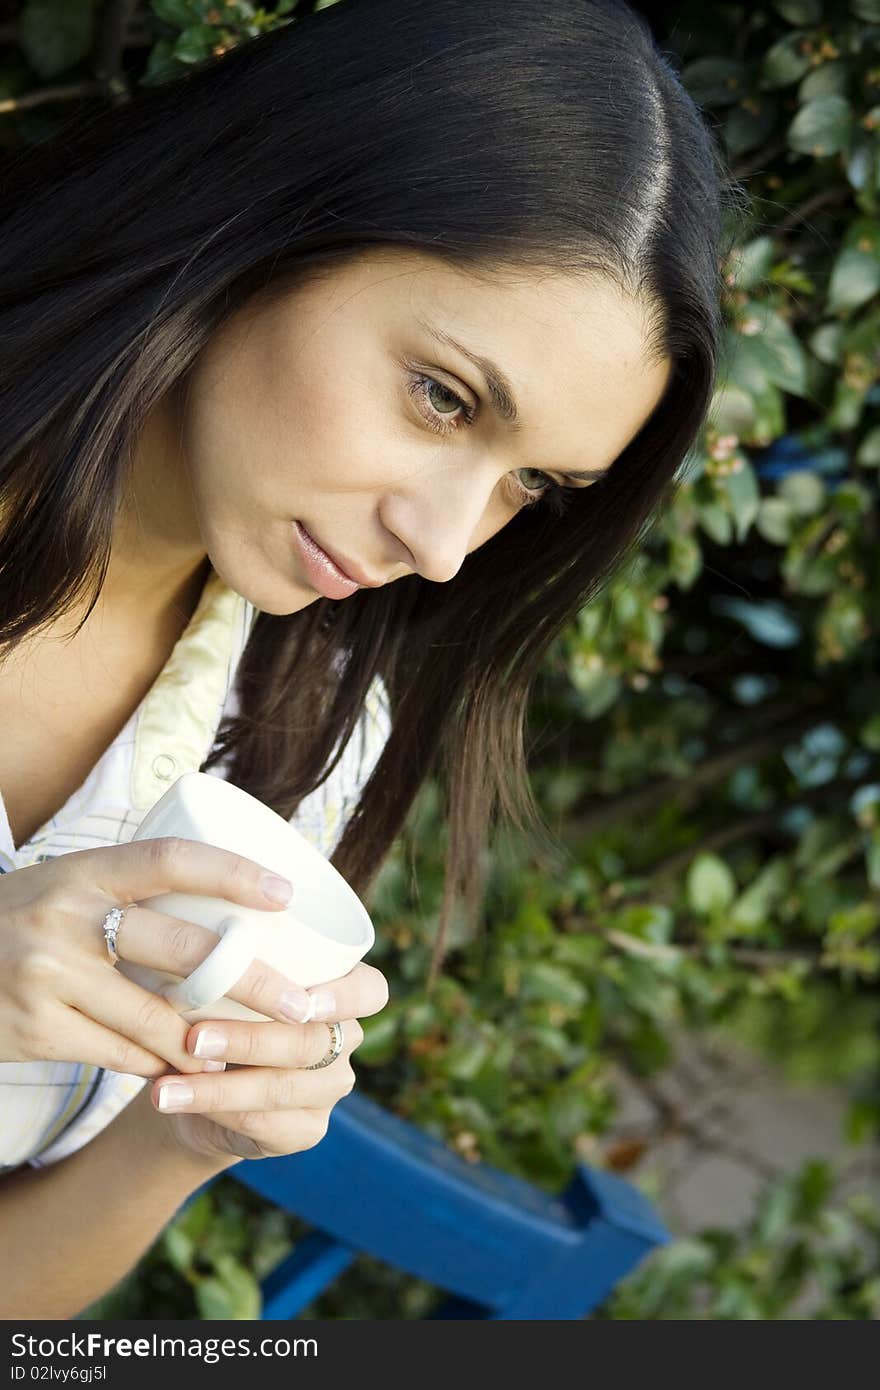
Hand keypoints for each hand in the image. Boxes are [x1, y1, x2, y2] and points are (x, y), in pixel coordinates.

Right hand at [0, 836, 321, 1077]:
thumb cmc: (22, 920)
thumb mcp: (68, 885)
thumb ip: (133, 891)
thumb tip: (238, 907)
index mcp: (84, 871)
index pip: (171, 858)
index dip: (233, 871)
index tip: (285, 894)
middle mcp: (66, 918)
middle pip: (181, 949)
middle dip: (251, 981)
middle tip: (300, 1003)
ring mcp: (48, 977)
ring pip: (156, 1017)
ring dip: (208, 1041)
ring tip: (246, 1052)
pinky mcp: (34, 1031)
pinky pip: (118, 1055)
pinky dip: (156, 1064)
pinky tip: (181, 1070)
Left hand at [147, 962, 388, 1162]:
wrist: (197, 1081)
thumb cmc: (211, 1007)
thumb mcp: (223, 979)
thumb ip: (226, 969)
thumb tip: (190, 958)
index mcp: (342, 990)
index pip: (370, 991)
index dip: (344, 997)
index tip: (302, 1001)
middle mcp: (344, 1040)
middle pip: (310, 1042)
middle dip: (247, 1041)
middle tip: (193, 1040)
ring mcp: (330, 1089)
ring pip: (281, 1087)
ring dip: (218, 1088)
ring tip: (164, 1087)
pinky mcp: (307, 1130)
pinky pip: (265, 1124)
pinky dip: (217, 1112)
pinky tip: (179, 1104)